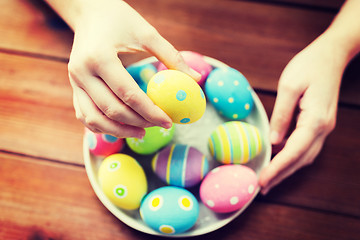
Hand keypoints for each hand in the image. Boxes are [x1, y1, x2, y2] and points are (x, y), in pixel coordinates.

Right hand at [67, 0, 199, 137]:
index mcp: (100, 57)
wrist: (90, 12)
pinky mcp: (74, 88)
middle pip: (112, 110)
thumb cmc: (121, 21)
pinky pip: (85, 116)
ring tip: (142, 132)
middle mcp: (82, 72)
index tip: (168, 121)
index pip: (128, 94)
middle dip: (138, 123)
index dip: (150, 112)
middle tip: (159, 126)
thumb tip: (196, 79)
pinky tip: (122, 127)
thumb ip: (171, 57)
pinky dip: (103, 126)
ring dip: (119, 131)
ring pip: (94, 119)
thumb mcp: (147, 34)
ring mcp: (74, 82)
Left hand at [259, 33, 345, 193]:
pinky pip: (306, 147)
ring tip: (268, 180)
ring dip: (287, 169)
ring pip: (305, 156)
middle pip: (300, 159)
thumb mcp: (289, 85)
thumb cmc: (309, 65)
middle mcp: (323, 128)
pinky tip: (280, 161)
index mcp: (315, 119)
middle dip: (281, 175)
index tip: (261, 181)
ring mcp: (324, 127)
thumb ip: (281, 115)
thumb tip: (274, 140)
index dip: (276, 168)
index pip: (293, 152)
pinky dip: (292, 158)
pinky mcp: (320, 123)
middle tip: (261, 188)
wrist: (332, 55)